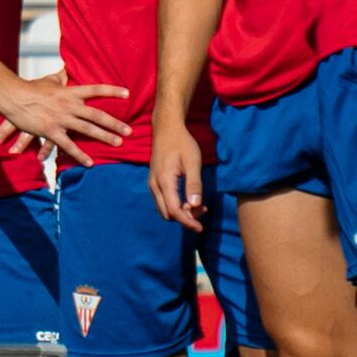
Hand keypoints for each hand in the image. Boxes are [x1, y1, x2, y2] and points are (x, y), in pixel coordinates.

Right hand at [0, 70, 133, 168]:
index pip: (95, 89)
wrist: (12, 95)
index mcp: (69, 92)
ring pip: (87, 129)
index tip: (127, 93)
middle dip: (115, 123)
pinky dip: (80, 155)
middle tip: (130, 131)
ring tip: (118, 144)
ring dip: (105, 137)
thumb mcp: (48, 81)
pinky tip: (89, 162)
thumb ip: (60, 78)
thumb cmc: (29, 88)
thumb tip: (66, 71)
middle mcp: (69, 105)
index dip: (112, 91)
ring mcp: (61, 118)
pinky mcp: (50, 130)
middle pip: (97, 115)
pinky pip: (68, 145)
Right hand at [149, 104, 207, 231]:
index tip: (201, 228)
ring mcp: (153, 184)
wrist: (166, 129)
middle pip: (168, 214)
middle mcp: (154, 185)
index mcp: (164, 181)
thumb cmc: (182, 143)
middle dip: (185, 218)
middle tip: (203, 210)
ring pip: (165, 209)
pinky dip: (176, 205)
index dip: (188, 222)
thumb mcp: (193, 162)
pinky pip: (163, 202)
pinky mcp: (155, 182)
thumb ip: (194, 184)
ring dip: (181, 212)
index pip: (174, 210)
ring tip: (199, 205)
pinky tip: (189, 198)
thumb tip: (195, 205)